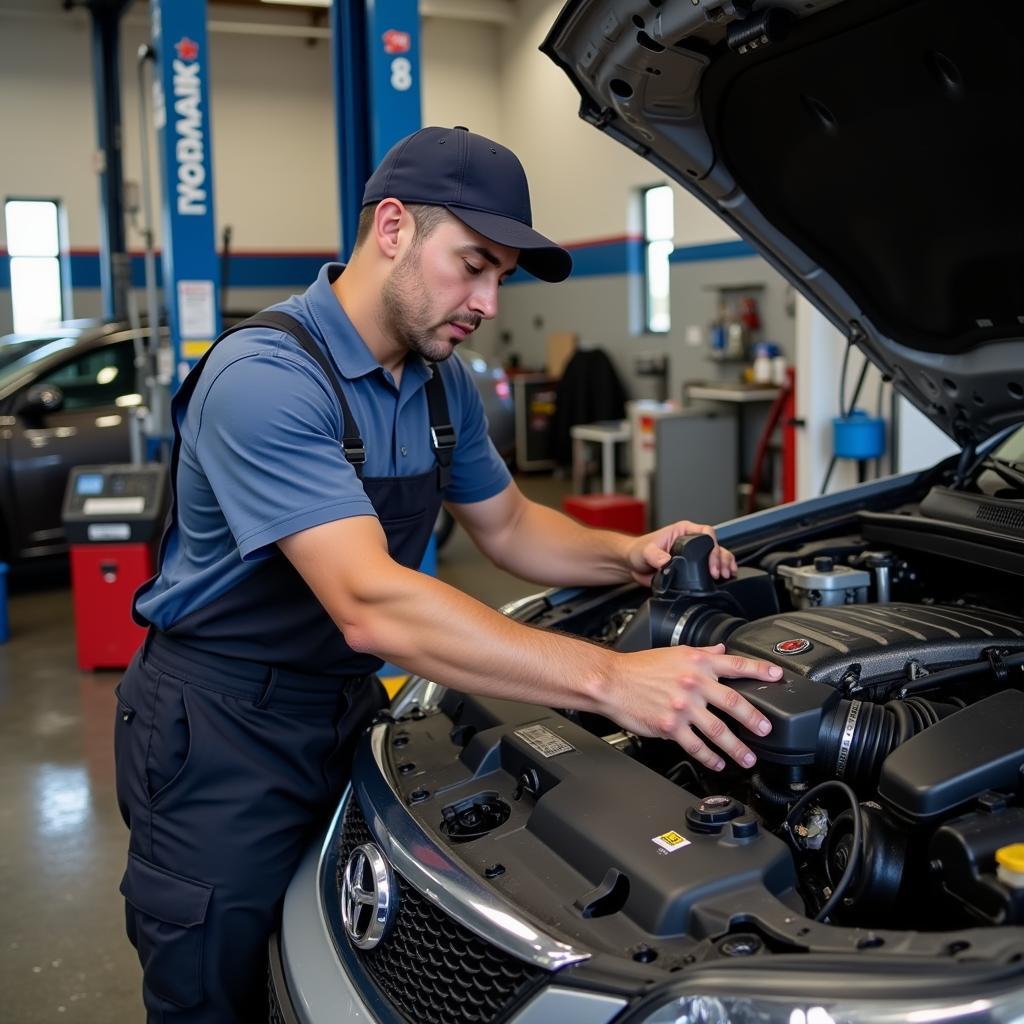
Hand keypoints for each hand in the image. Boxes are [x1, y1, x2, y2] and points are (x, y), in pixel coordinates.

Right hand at [599, 643, 781, 770]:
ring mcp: (682, 706)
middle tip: (767, 730)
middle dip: (755, 719)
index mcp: (697, 663)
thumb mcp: (674, 653)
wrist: (612, 681)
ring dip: (737, 747)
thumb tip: (722, 650)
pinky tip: (717, 763)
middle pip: (734, 702)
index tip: (778, 677)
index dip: (760, 671)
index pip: (736, 665)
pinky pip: (695, 745)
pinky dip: (709, 757)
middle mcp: (693, 684)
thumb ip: (702, 654)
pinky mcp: (670, 726)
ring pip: (718, 730)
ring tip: (748, 758)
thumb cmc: (640, 667)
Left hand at [625, 520, 736, 586]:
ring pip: (717, 556)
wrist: (633, 565)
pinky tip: (724, 579)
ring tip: (726, 575)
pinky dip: (719, 573)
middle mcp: (691, 541)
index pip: (706, 532)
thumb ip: (656, 556)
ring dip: (724, 565)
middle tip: (719, 572)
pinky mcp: (691, 568)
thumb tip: (667, 563)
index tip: (711, 560)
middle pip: (715, 545)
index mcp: (683, 531)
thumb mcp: (646, 551)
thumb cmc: (638, 551)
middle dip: (721, 559)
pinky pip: (709, 569)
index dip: (713, 545)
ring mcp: (693, 555)